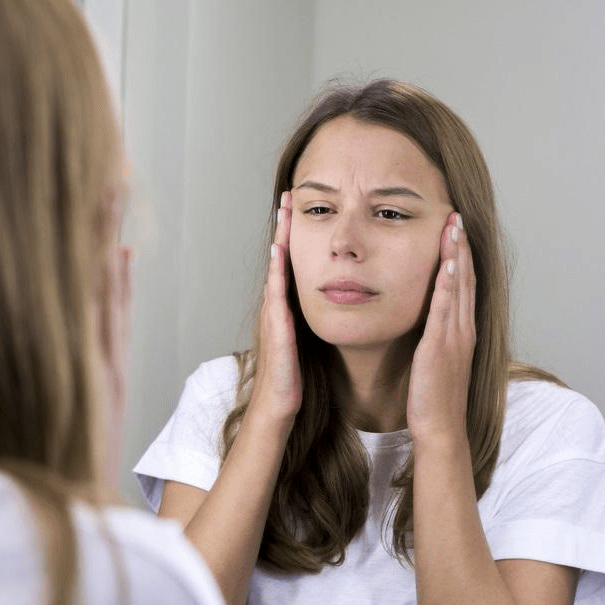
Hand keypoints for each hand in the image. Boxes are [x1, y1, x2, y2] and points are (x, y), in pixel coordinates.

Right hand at [248, 191, 301, 427]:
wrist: (278, 409)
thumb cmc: (295, 380)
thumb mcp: (305, 343)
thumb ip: (311, 323)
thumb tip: (331, 305)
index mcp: (287, 309)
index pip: (291, 265)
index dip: (295, 236)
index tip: (301, 208)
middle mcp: (277, 307)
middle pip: (281, 258)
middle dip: (284, 227)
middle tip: (289, 195)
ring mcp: (274, 316)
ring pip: (277, 269)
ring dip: (280, 239)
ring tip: (284, 212)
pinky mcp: (276, 328)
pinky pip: (276, 292)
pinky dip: (277, 270)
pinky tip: (280, 251)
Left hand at [406, 212, 475, 443]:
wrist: (440, 429)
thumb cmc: (433, 397)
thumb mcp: (434, 359)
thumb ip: (433, 337)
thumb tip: (425, 320)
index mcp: (460, 331)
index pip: (463, 284)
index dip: (460, 255)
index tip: (455, 228)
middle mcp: (463, 329)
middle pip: (466, 278)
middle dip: (461, 245)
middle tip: (457, 215)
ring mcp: (455, 337)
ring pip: (460, 287)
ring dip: (458, 254)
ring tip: (454, 226)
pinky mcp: (442, 347)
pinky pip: (446, 309)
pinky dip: (450, 284)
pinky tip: (449, 263)